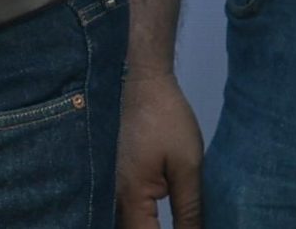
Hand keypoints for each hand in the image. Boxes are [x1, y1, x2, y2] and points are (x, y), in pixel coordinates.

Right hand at [117, 66, 204, 227]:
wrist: (141, 82)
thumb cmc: (167, 120)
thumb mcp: (188, 167)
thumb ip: (189, 211)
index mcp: (130, 197)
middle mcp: (111, 196)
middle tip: (184, 224)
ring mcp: (106, 187)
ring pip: (122, 223)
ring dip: (145, 227)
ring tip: (171, 221)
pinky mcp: (109, 178)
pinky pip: (119, 210)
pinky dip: (138, 220)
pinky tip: (153, 220)